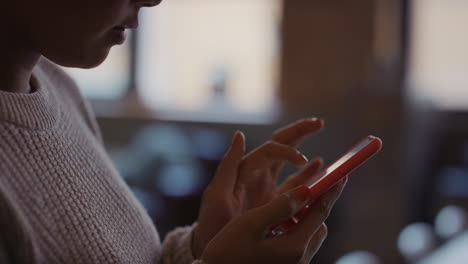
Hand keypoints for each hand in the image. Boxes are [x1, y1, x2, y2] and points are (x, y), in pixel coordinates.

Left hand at [192, 118, 323, 257]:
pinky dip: (306, 174)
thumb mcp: (217, 194)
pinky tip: (318, 164)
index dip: (288, 151)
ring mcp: (267, 188)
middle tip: (318, 122)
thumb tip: (239, 135)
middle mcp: (257, 174)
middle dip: (298, 131)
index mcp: (246, 170)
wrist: (215, 248)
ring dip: (305, 149)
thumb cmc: (212, 222)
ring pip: (289, 163)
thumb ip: (229, 165)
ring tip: (320, 132)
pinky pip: (294, 185)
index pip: (270, 150)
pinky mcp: (274, 203)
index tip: (302, 159)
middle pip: (280, 145)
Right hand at [201, 179, 346, 263]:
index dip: (331, 191)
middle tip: (310, 186)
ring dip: (304, 216)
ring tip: (289, 203)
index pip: (320, 212)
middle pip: (318, 224)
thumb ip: (280, 206)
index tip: (342, 175)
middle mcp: (299, 257)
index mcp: (294, 246)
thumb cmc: (228, 252)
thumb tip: (306, 192)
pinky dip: (294, 227)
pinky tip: (278, 223)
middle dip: (316, 204)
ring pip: (308, 234)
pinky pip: (298, 242)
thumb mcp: (252, 224)